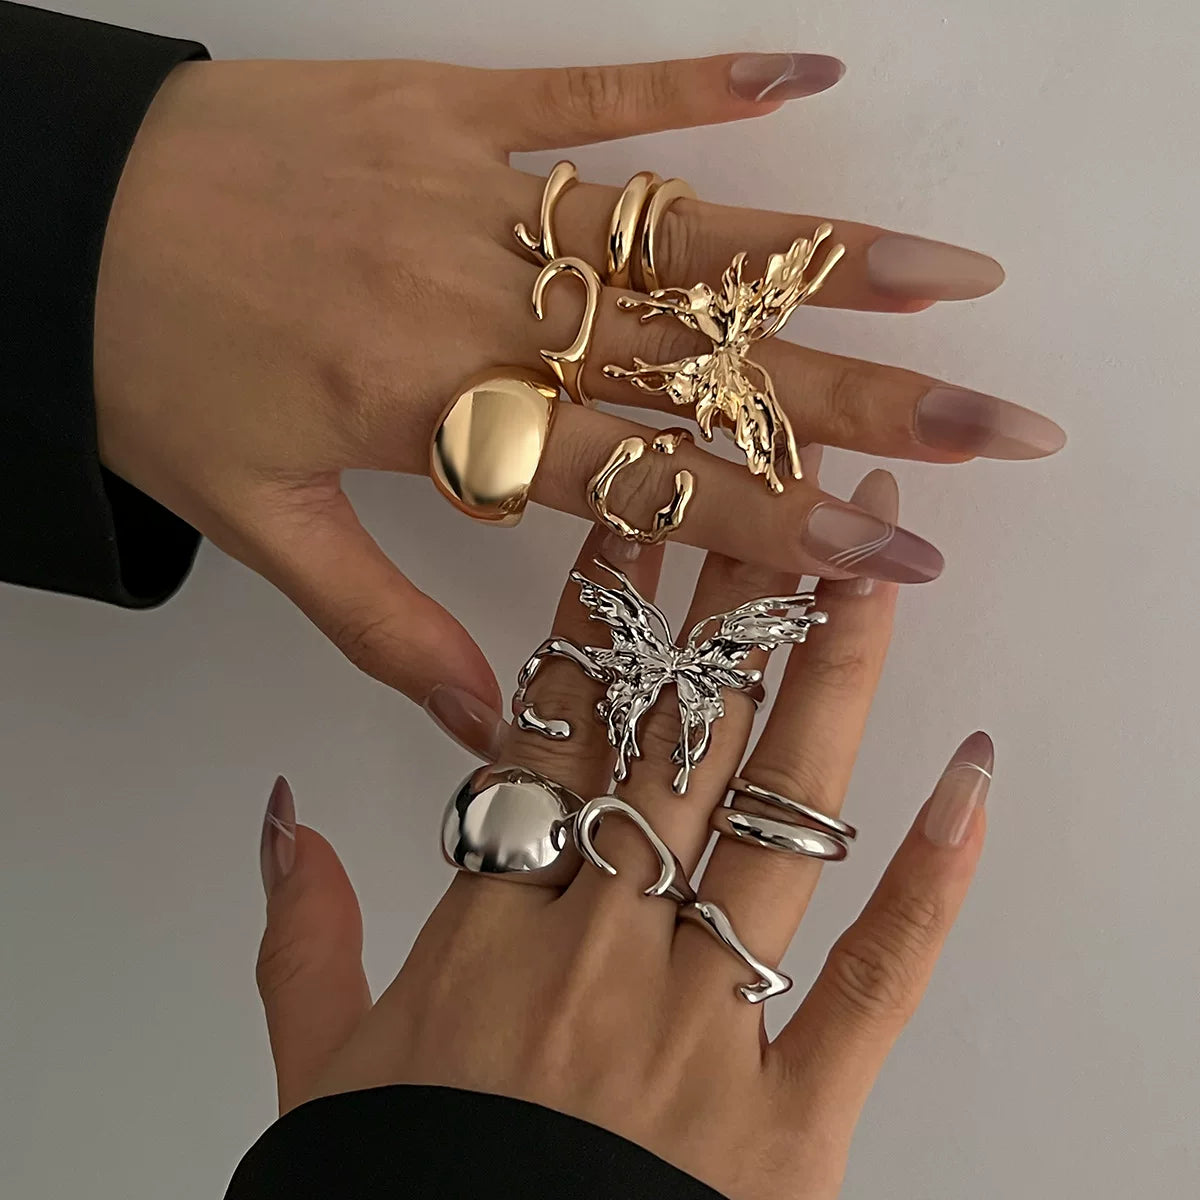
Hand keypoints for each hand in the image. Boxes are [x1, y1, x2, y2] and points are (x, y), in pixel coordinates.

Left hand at [95, 51, 1061, 754]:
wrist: (48, 215)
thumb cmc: (145, 366)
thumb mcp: (251, 518)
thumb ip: (379, 622)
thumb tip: (489, 725)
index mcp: (436, 409)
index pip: (644, 482)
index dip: (772, 528)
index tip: (887, 560)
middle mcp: (482, 300)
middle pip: (702, 363)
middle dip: (858, 402)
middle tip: (991, 424)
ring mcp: (475, 191)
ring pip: (678, 233)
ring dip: (823, 258)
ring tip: (955, 283)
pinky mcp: (450, 102)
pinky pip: (591, 94)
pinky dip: (698, 85)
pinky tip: (810, 84)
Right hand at [253, 473, 990, 1197]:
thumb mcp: (317, 1074)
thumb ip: (303, 936)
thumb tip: (287, 820)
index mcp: (495, 929)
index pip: (559, 724)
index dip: (603, 609)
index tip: (639, 514)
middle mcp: (607, 947)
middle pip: (683, 734)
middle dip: (733, 599)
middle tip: (783, 487)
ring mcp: (708, 1023)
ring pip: (780, 816)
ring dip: (833, 682)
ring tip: (871, 574)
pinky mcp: (795, 1116)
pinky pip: (876, 980)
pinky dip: (932, 878)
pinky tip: (973, 778)